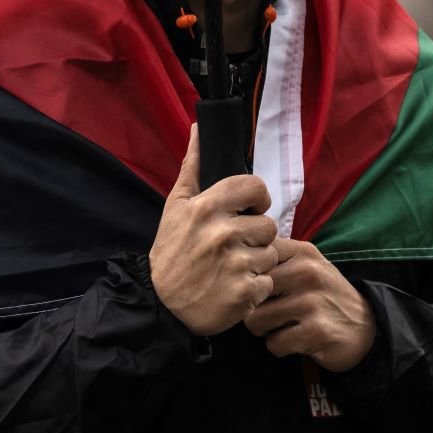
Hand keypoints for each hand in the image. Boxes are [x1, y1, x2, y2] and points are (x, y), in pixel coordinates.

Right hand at [149, 126, 278, 336]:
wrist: (162, 304)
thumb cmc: (171, 251)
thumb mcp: (176, 205)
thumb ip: (192, 166)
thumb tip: (200, 128)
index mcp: (207, 207)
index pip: (256, 188)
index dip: (256, 200)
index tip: (247, 211)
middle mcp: (223, 233)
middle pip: (268, 224)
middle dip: (255, 235)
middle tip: (234, 246)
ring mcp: (236, 264)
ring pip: (271, 254)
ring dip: (256, 262)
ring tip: (232, 268)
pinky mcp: (245, 293)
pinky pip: (268, 282)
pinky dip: (256, 288)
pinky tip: (234, 287)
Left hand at [242, 238, 373, 371]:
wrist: (365, 329)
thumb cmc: (325, 297)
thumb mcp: (308, 266)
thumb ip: (276, 259)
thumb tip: (232, 261)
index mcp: (302, 252)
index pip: (254, 257)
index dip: (246, 277)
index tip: (256, 288)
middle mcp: (307, 272)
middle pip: (248, 292)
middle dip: (252, 308)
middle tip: (268, 313)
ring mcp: (311, 302)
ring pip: (256, 321)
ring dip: (264, 330)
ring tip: (281, 327)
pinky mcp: (315, 331)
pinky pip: (274, 344)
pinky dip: (279, 347)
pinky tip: (294, 341)